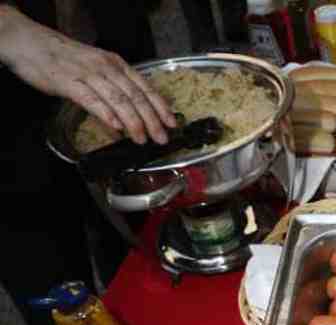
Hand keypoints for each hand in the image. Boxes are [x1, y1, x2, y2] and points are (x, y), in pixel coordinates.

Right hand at [0, 7, 174, 143]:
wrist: (31, 43)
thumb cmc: (66, 58)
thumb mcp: (98, 67)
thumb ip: (116, 86)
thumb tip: (134, 111)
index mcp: (116, 64)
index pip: (145, 87)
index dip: (160, 107)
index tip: (172, 124)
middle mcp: (106, 68)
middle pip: (135, 96)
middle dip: (152, 120)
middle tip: (161, 138)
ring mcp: (88, 74)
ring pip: (118, 99)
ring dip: (133, 122)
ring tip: (142, 139)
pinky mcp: (69, 83)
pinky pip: (92, 100)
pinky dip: (106, 114)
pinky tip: (117, 127)